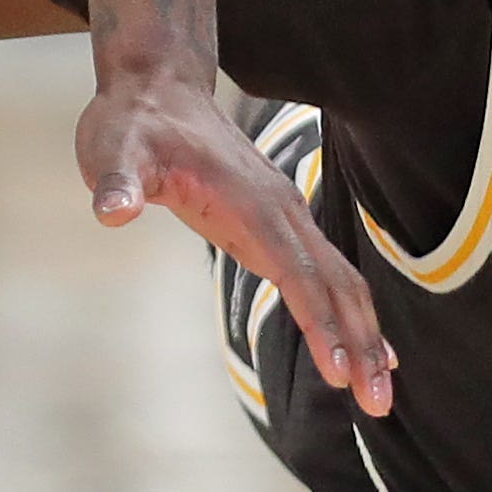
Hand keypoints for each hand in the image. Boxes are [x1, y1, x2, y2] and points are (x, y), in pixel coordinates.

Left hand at [81, 67, 394, 415]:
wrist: (158, 87)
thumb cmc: (135, 124)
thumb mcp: (114, 150)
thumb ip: (117, 182)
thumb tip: (112, 209)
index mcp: (251, 200)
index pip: (297, 271)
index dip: (320, 322)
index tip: (340, 372)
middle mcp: (281, 209)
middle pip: (336, 282)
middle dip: (361, 342)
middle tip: (377, 404)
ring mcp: (285, 215)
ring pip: (341, 280)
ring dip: (364, 334)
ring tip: (379, 393)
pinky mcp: (277, 223)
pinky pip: (327, 273)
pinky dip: (350, 313)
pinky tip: (363, 349)